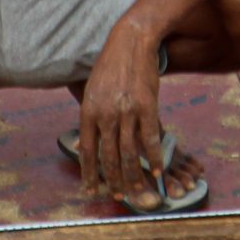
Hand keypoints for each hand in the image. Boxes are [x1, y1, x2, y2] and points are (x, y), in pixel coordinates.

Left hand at [77, 26, 162, 197]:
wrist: (130, 42)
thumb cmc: (110, 66)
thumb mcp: (91, 90)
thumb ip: (89, 117)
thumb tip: (81, 143)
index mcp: (88, 111)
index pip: (88, 151)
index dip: (89, 174)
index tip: (90, 191)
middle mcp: (106, 115)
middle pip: (110, 157)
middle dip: (114, 181)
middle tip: (118, 197)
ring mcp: (127, 112)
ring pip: (131, 153)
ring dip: (135, 176)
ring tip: (139, 191)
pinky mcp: (148, 107)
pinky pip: (152, 139)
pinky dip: (156, 158)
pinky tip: (159, 170)